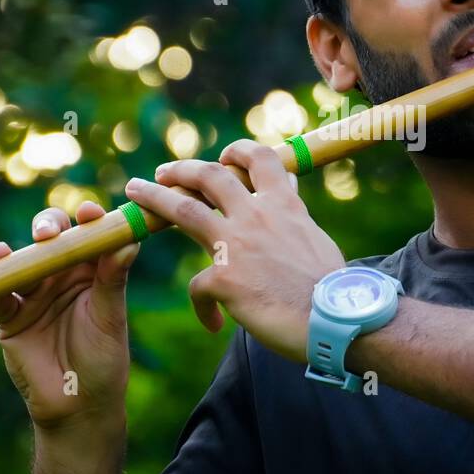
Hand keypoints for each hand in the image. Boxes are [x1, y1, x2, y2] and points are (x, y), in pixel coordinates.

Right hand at [0, 201, 138, 432]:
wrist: (78, 406)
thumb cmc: (103, 360)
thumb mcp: (110, 318)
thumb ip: (113, 280)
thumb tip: (128, 242)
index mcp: (92, 270)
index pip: (89, 235)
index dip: (88, 220)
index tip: (90, 213)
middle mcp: (61, 275)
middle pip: (51, 239)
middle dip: (47, 228)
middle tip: (48, 234)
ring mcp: (34, 294)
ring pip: (21, 261)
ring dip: (15, 251)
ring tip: (9, 251)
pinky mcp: (9, 316)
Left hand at [123, 140, 345, 363]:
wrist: (337, 319)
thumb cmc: (332, 287)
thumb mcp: (314, 236)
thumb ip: (293, 213)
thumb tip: (288, 188)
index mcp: (284, 205)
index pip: (258, 160)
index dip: (237, 152)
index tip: (224, 154)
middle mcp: (256, 216)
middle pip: (209, 175)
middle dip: (182, 169)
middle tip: (164, 172)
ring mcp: (237, 245)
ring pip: (183, 208)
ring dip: (155, 197)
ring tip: (136, 191)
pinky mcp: (224, 279)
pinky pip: (198, 287)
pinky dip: (202, 305)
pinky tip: (211, 321)